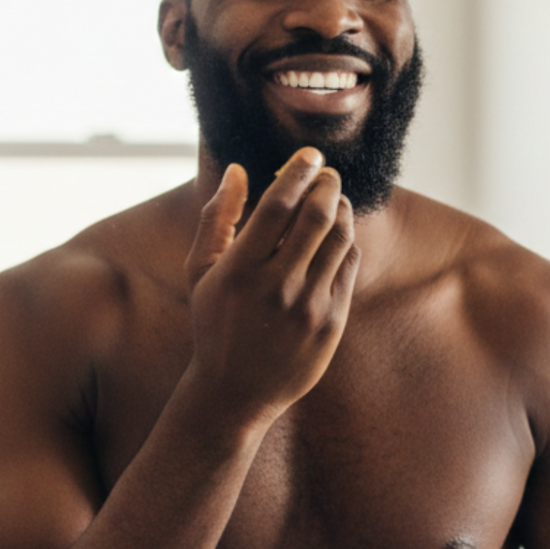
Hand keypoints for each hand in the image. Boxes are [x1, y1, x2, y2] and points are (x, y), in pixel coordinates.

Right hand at [184, 148, 360, 426]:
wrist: (234, 393)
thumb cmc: (214, 324)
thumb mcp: (200, 272)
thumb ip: (216, 217)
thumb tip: (237, 170)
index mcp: (239, 272)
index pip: (277, 206)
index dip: (298, 172)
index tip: (309, 155)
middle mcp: (276, 288)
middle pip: (316, 216)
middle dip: (327, 184)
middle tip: (327, 172)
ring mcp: (308, 307)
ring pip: (340, 239)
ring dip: (342, 208)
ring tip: (335, 198)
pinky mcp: (332, 323)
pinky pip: (348, 266)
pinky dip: (346, 241)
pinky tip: (337, 232)